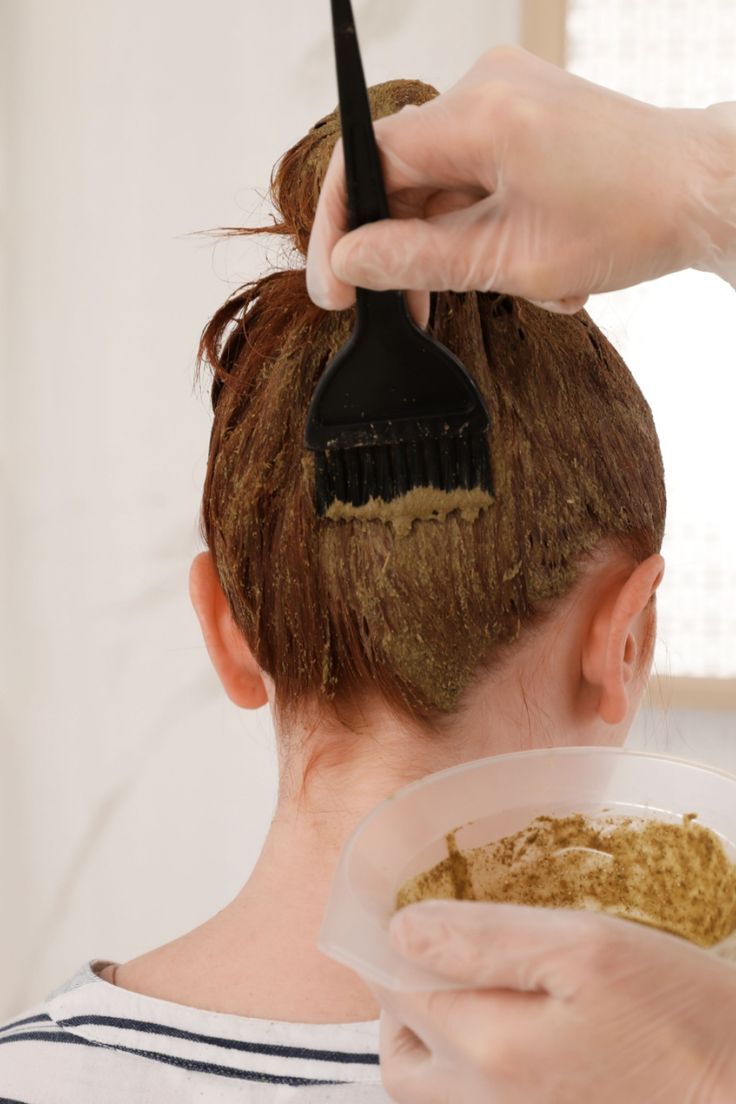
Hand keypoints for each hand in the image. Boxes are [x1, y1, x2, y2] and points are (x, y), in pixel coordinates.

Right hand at [307, 46, 735, 318]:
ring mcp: (508, 98)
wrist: (703, 192)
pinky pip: (473, 174)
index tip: (333, 283)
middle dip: (401, 248)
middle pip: (402, 173)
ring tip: (489, 291)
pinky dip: (481, 225)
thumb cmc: (633, 218)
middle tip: (402, 309)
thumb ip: (420, 260)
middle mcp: (487, 89)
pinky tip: (519, 262)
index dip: (339, 227)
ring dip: (451, 246)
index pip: (369, 161)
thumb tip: (352, 262)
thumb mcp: (512, 259)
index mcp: (480, 114)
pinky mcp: (525, 116)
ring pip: (439, 181)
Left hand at [370, 899, 735, 1103]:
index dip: (396, 946)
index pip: (398, 991)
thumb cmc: (681, 1018)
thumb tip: (401, 932)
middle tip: (436, 957)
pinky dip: (473, 1074)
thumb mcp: (588, 950)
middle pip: (404, 1059)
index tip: (415, 913)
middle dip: (403, 1004)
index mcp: (488, 1048)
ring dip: (434, 1042)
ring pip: (436, 1094)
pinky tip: (515, 1034)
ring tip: (473, 991)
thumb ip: (486, 940)